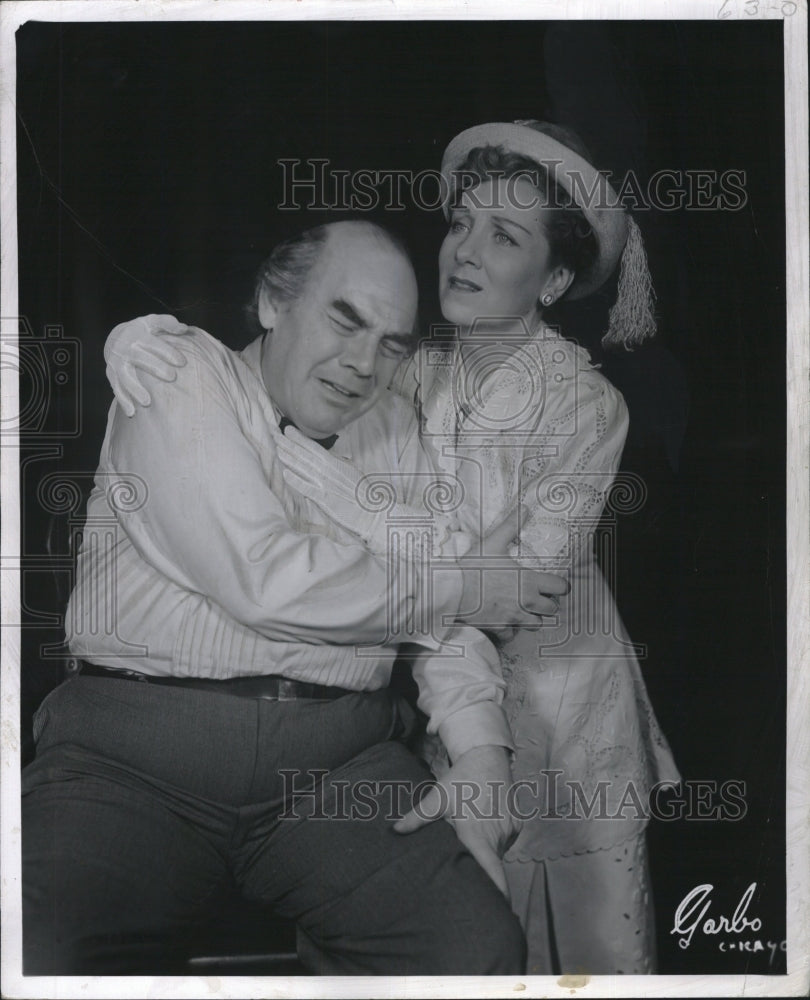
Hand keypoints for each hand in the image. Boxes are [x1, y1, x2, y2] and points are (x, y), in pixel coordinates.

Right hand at [105, 314, 192, 416]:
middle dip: (155, 368)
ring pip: (124, 377)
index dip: (167, 352)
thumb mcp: (152, 322)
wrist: (114, 338)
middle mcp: (123, 348)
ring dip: (135, 389)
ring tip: (147, 402)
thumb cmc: (141, 332)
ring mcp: (116, 363)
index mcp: (135, 335)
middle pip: (139, 359)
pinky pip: (117, 389)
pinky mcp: (111, 375)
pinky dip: (123, 401)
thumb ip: (167, 323)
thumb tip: (184, 328)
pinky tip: (132, 413)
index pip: (152, 343)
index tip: (182, 362)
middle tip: (171, 377)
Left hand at [276, 424, 453, 556]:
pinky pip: (307, 488)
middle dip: (288, 444)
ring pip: (303, 468)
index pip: (313, 447)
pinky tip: (285, 474)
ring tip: (277, 448)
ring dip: (288, 457)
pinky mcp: (325, 500)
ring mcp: (326, 485)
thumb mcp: (352, 471)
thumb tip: (330, 455)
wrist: (373, 512)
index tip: (287, 429)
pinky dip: (296, 480)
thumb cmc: (364, 493)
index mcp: (336, 463)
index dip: (299, 438)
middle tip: (274, 434)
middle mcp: (329, 471)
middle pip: (304, 455)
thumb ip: (339, 463)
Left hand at [394, 744, 518, 898]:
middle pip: (491, 863)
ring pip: (497, 852)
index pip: (491, 869)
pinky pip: (505, 841)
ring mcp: (510, 829)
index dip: (497, 891)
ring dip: (486, 851)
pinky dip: (494, 840)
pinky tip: (483, 825)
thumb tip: (395, 831)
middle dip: (481, 870)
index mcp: (478, 832)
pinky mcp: (517, 824)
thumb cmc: (462, 779)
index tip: (500, 909)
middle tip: (466, 871)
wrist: (488, 756)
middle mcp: (497, 833)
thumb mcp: (438, 797)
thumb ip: (418, 817)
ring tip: (471, 838)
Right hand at [458, 506, 568, 629]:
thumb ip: (510, 526)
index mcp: (529, 581)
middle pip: (552, 610)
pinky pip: (513, 636)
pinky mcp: (500, 628)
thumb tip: (525, 508)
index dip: (561, 586)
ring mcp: (513, 617)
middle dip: (548, 603)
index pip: (561, 588)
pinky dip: (511, 631)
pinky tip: (505, 622)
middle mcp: (526, 602)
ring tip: (525, 610)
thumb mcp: (492, 542)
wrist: (453, 591)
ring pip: (536, 625)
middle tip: (539, 597)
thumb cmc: (473, 567)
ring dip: (533, 618)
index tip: (555, 584)